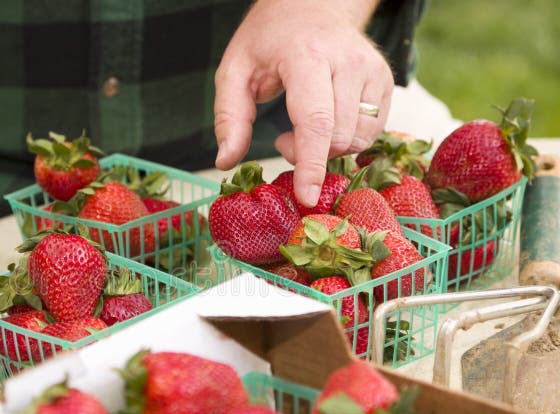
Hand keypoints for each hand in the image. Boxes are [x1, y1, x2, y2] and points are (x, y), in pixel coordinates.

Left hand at [214, 0, 392, 205]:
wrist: (313, 5)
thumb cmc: (269, 41)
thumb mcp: (235, 70)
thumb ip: (229, 117)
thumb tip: (226, 162)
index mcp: (307, 56)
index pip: (315, 120)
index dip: (310, 163)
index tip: (306, 196)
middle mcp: (348, 61)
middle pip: (337, 137)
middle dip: (308, 155)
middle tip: (284, 140)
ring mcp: (373, 70)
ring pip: (358, 139)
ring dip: (328, 149)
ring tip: (304, 127)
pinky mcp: (386, 82)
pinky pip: (371, 132)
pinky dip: (346, 140)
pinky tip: (326, 122)